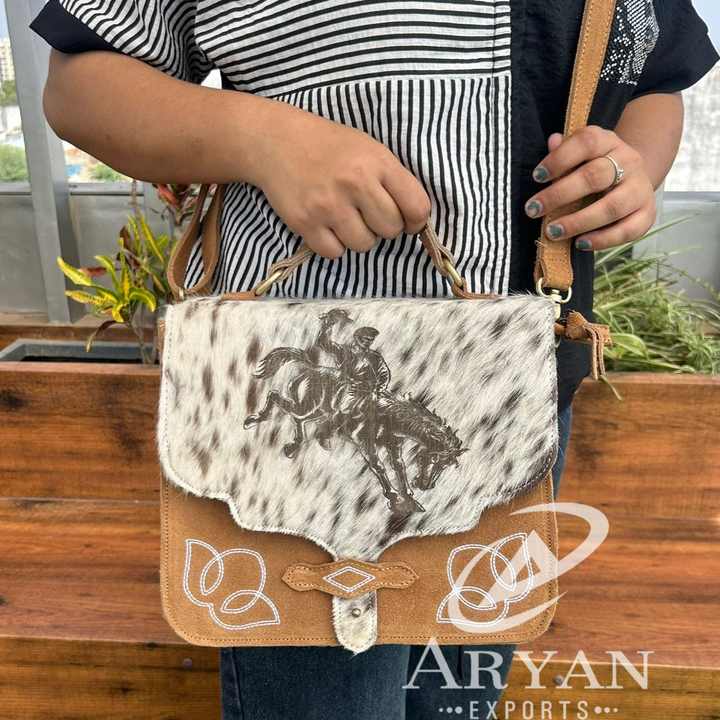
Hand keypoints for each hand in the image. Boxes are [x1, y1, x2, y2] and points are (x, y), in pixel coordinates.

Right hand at [250, 100, 430, 257]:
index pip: (416, 207)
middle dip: (383, 227)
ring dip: (358, 236)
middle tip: (367, 213)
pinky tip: (326, 224)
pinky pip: (335, 252)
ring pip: (364, 245)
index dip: (415, 220)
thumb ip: (394, 181)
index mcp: (377, 163)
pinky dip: (333, 244)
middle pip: (391, 230)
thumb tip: (415, 221)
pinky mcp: (305, 223)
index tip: (406, 220)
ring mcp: (328, 205)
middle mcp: (355, 183)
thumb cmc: (329, 146)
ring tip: (345, 216)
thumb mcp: (369, 149)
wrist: (276, 141)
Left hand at [523, 126, 656, 250]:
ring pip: (612, 207)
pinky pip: (627, 230)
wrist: (631, 179)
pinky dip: (602, 240)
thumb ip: (564, 152)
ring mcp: (640, 188)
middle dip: (560, 195)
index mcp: (608, 142)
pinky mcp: (647, 213)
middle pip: (595, 176)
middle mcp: (629, 162)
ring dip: (579, 221)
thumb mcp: (580, 156)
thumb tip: (552, 141)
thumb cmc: (595, 168)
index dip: (560, 159)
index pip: (586, 142)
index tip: (536, 177)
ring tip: (553, 231)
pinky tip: (580, 243)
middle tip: (534, 210)